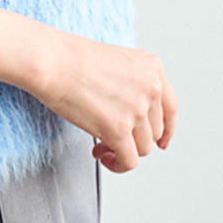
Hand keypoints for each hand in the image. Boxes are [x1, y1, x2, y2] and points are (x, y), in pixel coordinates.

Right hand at [33, 31, 177, 172]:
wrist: (52, 60)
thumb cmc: (72, 58)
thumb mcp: (118, 61)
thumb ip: (135, 84)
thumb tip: (137, 118)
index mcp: (152, 67)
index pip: (170, 108)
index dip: (166, 129)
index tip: (161, 141)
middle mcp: (151, 87)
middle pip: (154, 131)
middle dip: (134, 138)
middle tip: (112, 138)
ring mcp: (137, 109)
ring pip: (143, 148)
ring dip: (123, 151)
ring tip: (102, 144)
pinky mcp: (119, 129)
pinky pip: (129, 161)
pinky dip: (117, 165)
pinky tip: (102, 155)